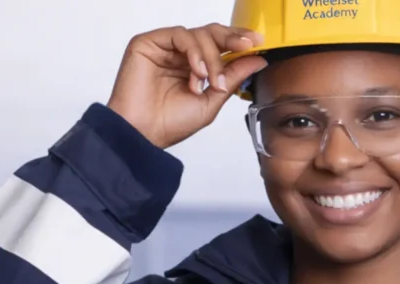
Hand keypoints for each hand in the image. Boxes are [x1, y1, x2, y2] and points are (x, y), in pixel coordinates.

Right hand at [106, 24, 266, 148]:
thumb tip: (257, 59)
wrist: (142, 134)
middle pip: (211, 33)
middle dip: (232, 39)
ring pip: (198, 34)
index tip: (258, 43)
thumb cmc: (168, 124)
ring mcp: (164, 48)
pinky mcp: (148, 43)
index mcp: (192, 68)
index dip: (238, 41)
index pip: (218, 46)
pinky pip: (179, 34)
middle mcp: (178, 56)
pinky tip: (196, 71)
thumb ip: (232, 77)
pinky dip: (193, 51)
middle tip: (246, 46)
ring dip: (211, 57)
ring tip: (210, 81)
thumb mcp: (211, 101)